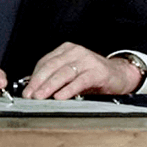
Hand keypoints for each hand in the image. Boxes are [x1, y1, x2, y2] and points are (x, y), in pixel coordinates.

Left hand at [22, 42, 139, 98]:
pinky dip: (68, 89)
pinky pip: (80, 81)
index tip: (27, 90)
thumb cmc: (93, 75)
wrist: (120, 74)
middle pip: (52, 66)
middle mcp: (76, 52)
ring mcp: (87, 60)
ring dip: (50, 86)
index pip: (45, 62)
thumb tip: (34, 89)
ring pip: (64, 73)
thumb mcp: (72, 73)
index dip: (34, 77)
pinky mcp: (98, 72)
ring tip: (41, 96)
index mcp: (67, 50)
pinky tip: (60, 97)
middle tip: (30, 95)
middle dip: (38, 82)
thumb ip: (56, 77)